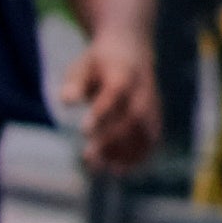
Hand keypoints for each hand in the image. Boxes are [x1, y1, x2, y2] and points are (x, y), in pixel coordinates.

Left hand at [64, 27, 165, 179]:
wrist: (131, 51)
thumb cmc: (99, 62)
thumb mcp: (82, 66)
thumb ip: (75, 82)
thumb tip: (66, 100)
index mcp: (124, 73)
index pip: (116, 93)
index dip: (102, 112)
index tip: (83, 130)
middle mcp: (143, 91)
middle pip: (134, 117)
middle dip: (113, 139)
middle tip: (88, 157)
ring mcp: (152, 105)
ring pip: (145, 132)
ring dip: (124, 152)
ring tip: (98, 167)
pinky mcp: (155, 118)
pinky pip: (152, 140)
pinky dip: (138, 156)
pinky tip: (117, 170)